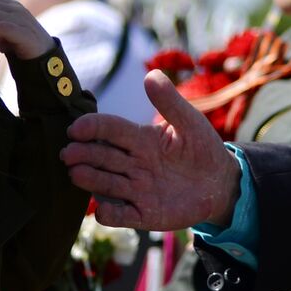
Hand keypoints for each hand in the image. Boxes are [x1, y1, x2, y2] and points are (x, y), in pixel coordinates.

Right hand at [62, 70, 240, 230]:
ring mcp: (136, 189)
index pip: (111, 130)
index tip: (75, 128)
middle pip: (103, 156)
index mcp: (141, 139)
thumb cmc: (202, 149)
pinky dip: (111, 215)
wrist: (221, 183)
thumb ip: (170, 102)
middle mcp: (133, 164)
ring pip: (107, 184)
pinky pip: (123, 216)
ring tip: (76, 174)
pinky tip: (102, 211)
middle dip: (84, 154)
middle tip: (68, 154)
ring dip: (91, 179)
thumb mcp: (191, 123)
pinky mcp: (144, 213)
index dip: (93, 128)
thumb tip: (151, 74)